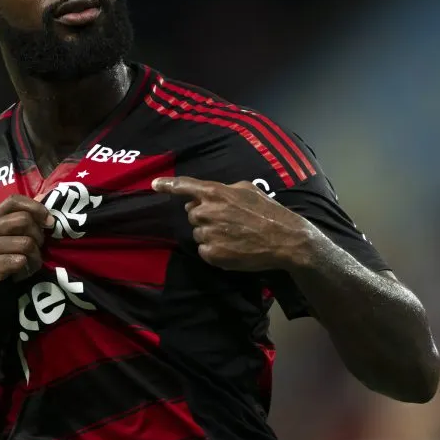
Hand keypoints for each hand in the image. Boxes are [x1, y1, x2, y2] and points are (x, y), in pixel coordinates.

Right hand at [0, 194, 52, 282]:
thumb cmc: (11, 251)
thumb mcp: (19, 231)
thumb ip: (29, 214)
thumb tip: (43, 195)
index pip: (14, 201)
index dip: (36, 208)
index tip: (49, 221)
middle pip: (23, 220)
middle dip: (38, 235)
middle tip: (38, 246)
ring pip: (25, 243)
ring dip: (35, 255)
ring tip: (31, 260)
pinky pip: (19, 261)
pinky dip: (27, 266)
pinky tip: (22, 269)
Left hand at [152, 176, 317, 271]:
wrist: (285, 240)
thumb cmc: (269, 212)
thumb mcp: (248, 190)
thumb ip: (225, 189)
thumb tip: (208, 195)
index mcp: (216, 193)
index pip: (185, 186)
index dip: (168, 185)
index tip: (154, 184)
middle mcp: (208, 211)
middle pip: (192, 214)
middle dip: (204, 216)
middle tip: (226, 221)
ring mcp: (209, 234)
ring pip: (198, 233)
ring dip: (210, 234)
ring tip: (233, 236)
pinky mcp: (212, 254)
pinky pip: (204, 250)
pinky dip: (214, 250)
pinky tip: (233, 248)